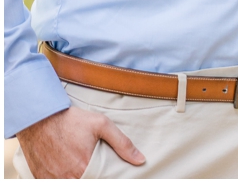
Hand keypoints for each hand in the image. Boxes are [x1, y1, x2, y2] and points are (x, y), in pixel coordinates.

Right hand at [16, 106, 143, 177]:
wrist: (40, 118)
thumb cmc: (72, 120)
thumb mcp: (101, 125)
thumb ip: (122, 143)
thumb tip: (140, 160)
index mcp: (84, 167)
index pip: (102, 180)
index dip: (107, 177)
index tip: (108, 170)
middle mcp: (68, 176)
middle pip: (87, 181)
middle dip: (94, 176)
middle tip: (93, 162)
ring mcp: (52, 179)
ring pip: (72, 182)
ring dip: (79, 176)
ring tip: (81, 163)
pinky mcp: (41, 177)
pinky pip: (55, 182)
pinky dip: (64, 177)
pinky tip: (68, 167)